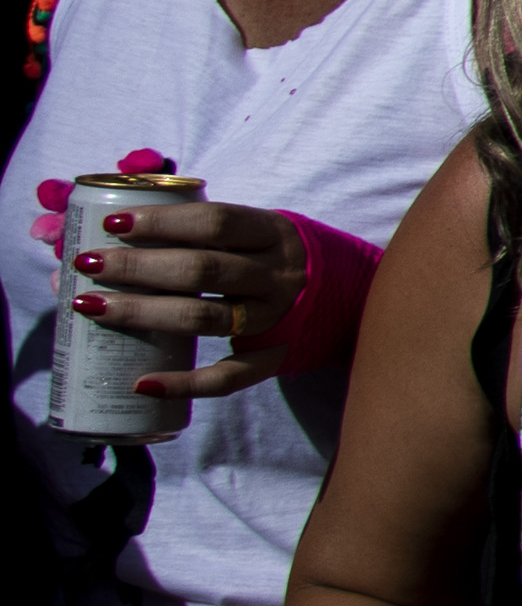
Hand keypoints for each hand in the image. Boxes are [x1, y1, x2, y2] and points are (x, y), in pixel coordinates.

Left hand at [72, 195, 305, 406]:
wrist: (348, 297)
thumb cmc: (275, 257)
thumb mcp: (255, 232)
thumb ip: (197, 232)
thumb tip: (98, 235)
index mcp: (274, 234)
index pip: (215, 222)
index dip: (162, 221)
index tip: (112, 222)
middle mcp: (278, 276)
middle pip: (203, 270)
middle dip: (138, 267)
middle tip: (90, 264)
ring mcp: (277, 320)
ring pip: (206, 319)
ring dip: (143, 313)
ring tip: (91, 306)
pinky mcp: (272, 359)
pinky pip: (228, 377)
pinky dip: (184, 383)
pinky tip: (142, 382)